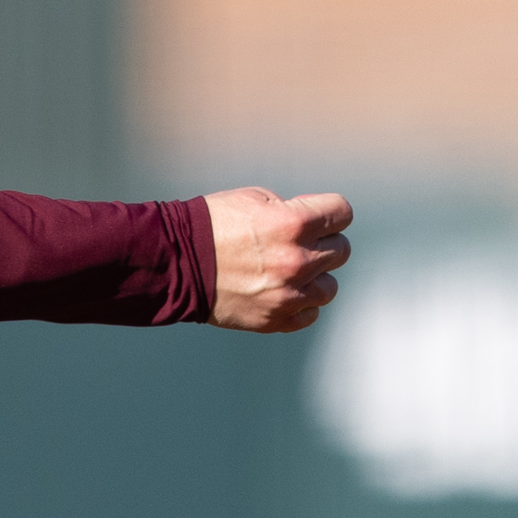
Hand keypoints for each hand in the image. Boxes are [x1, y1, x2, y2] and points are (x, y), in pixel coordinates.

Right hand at [205, 187, 352, 332]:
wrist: (175, 262)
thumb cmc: (211, 226)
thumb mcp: (254, 199)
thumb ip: (292, 210)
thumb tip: (314, 223)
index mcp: (293, 224)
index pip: (342, 212)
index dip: (329, 211)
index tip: (318, 215)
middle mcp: (298, 260)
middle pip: (341, 250)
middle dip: (322, 242)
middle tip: (297, 242)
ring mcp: (289, 294)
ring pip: (330, 286)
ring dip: (314, 276)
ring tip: (288, 270)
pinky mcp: (276, 319)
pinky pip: (310, 313)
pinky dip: (300, 303)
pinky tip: (281, 290)